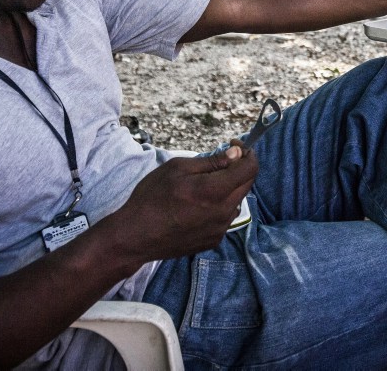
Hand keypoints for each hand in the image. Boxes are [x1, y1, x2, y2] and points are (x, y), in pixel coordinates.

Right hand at [110, 146, 258, 262]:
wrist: (136, 235)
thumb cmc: (152, 197)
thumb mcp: (178, 168)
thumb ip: (211, 161)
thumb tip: (236, 154)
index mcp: (215, 190)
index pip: (250, 168)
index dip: (247, 153)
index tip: (235, 146)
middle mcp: (223, 212)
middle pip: (247, 184)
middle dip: (239, 169)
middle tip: (220, 161)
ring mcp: (220, 229)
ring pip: (236, 201)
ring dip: (228, 189)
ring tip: (202, 187)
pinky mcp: (214, 240)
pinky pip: (225, 218)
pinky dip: (218, 207)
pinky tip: (197, 206)